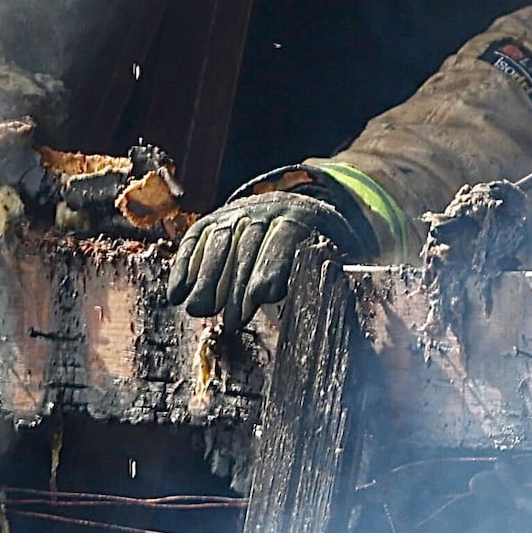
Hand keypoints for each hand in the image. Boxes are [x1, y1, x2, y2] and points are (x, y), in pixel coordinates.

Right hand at [167, 190, 362, 329]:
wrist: (290, 210)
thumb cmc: (313, 249)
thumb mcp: (331, 257)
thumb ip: (334, 275)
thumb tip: (355, 296)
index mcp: (301, 218)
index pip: (285, 238)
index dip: (273, 266)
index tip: (264, 297)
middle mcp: (265, 210)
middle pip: (248, 244)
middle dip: (238, 285)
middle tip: (234, 322)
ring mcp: (234, 212)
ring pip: (218, 241)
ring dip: (207, 278)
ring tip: (200, 311)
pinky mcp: (210, 221)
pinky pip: (195, 240)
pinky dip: (184, 266)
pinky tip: (176, 293)